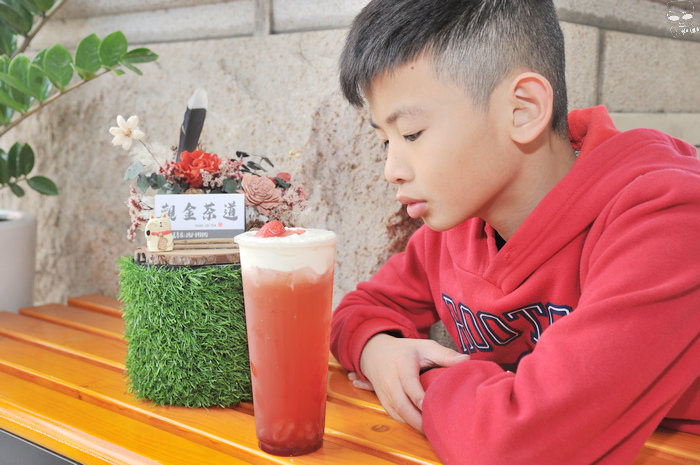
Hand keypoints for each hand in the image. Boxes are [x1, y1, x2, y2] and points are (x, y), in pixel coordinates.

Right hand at [352, 333, 469, 431]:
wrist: (375, 353)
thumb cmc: (404, 351)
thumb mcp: (424, 346)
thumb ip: (445, 354)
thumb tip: (467, 360)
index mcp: (401, 365)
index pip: (409, 383)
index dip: (418, 397)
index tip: (430, 407)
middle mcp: (390, 380)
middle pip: (402, 404)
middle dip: (418, 419)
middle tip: (437, 427)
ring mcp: (385, 393)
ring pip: (398, 413)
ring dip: (414, 424)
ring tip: (432, 430)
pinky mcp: (383, 402)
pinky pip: (395, 416)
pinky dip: (408, 423)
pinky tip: (421, 426)